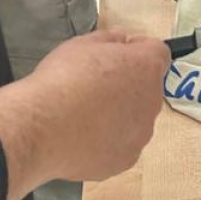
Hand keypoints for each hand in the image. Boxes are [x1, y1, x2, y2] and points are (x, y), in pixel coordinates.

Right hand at [25, 30, 168, 182]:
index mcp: (145, 67)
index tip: (120, 53)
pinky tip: (81, 136)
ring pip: (135, 120)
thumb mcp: (82, 44)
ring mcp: (140, 134)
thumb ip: (109, 39)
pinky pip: (121, 145)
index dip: (138, 50)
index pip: (158, 53)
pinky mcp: (125, 160)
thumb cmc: (62, 82)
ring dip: (118, 115)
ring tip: (83, 115)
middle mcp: (151, 102)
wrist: (43, 127)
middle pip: (146, 89)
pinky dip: (106, 141)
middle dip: (126, 85)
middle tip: (94, 86)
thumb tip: (120, 41)